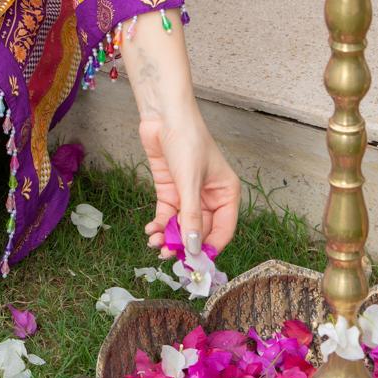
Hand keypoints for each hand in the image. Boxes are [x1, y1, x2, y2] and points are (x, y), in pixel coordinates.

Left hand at [138, 110, 240, 258]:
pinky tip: (151, 231)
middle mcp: (209, 197)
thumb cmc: (187, 140)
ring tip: (155, 245)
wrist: (163, 115)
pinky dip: (160, 225)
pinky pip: (167, 215)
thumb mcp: (191, 182)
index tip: (194, 263)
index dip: (208, 248)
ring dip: (169, 237)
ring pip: (181, 226)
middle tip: (168, 257)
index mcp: (226, 194)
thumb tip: (194, 249)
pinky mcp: (170, 189)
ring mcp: (188, 194)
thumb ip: (192, 217)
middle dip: (184, 245)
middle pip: (199, 231)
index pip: (222, 231)